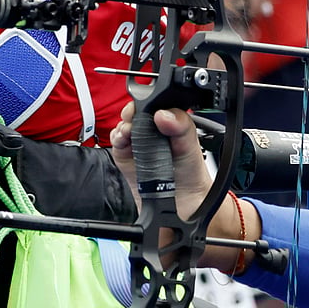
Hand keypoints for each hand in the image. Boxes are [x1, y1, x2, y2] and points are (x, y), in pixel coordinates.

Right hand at [110, 103, 254, 271]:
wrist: (184, 207)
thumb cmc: (191, 176)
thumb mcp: (191, 148)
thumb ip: (182, 128)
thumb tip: (165, 114)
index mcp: (171, 124)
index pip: (157, 103)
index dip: (151, 101)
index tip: (151, 104)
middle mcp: (153, 131)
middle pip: (136, 111)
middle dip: (134, 111)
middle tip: (138, 116)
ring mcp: (138, 143)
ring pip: (124, 125)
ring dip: (125, 124)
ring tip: (131, 130)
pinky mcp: (126, 157)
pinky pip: (117, 142)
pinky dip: (117, 138)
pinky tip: (124, 138)